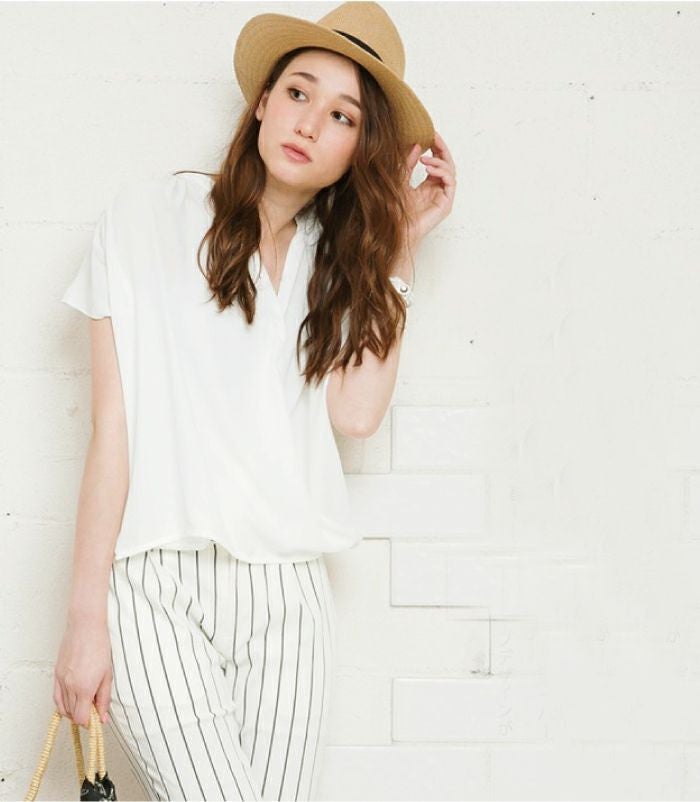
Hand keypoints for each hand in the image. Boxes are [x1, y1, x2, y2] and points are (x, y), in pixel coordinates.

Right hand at [53, 618, 112, 727]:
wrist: (86, 627)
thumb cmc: (100, 646)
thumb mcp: (108, 674)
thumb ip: (104, 698)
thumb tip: (102, 718)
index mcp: (85, 688)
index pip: (82, 718)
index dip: (89, 722)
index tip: (96, 719)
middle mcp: (70, 687)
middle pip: (72, 715)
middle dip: (83, 716)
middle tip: (93, 708)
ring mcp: (61, 681)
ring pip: (63, 708)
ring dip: (73, 710)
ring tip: (85, 702)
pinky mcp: (56, 674)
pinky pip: (56, 697)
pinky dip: (62, 704)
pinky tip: (72, 700)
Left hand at [402, 131, 456, 252]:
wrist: (396, 231)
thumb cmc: (395, 211)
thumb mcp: (400, 180)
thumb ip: (407, 164)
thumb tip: (417, 145)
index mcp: (428, 185)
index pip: (437, 162)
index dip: (435, 147)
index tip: (429, 134)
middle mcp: (437, 190)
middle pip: (446, 163)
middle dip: (441, 148)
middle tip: (433, 136)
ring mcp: (443, 197)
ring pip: (450, 170)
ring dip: (439, 160)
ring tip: (424, 159)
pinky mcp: (446, 204)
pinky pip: (450, 182)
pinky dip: (441, 171)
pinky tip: (428, 168)